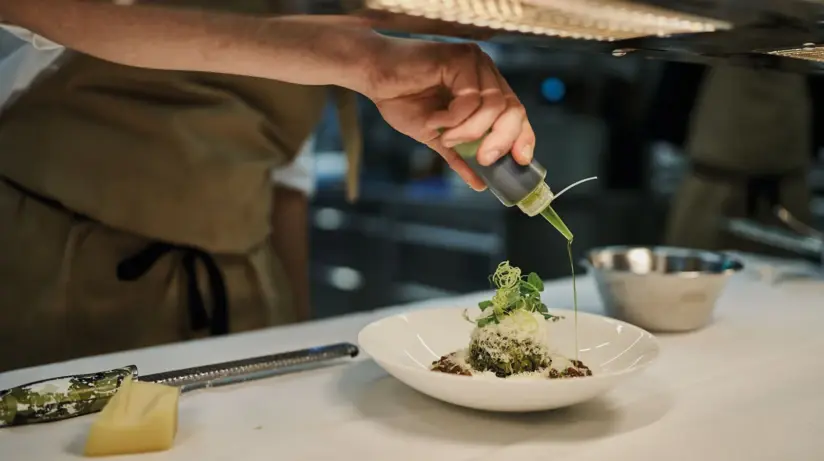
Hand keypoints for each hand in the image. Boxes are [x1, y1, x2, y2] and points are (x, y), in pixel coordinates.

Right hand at [361, 37, 534, 190]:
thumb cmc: (400, 99)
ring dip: (469, 131)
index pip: (517, 113)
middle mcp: (485, 73)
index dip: (524, 137)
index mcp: (484, 88)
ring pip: (494, 107)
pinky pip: (470, 99)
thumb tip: (481, 184)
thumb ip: (461, 155)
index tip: (520, 161)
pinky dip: (453, 118)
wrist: (373, 77)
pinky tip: (434, 118)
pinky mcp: (461, 58)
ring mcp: (475, 64)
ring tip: (445, 136)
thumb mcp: (437, 137)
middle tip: (485, 159)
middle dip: (502, 140)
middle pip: (514, 110)